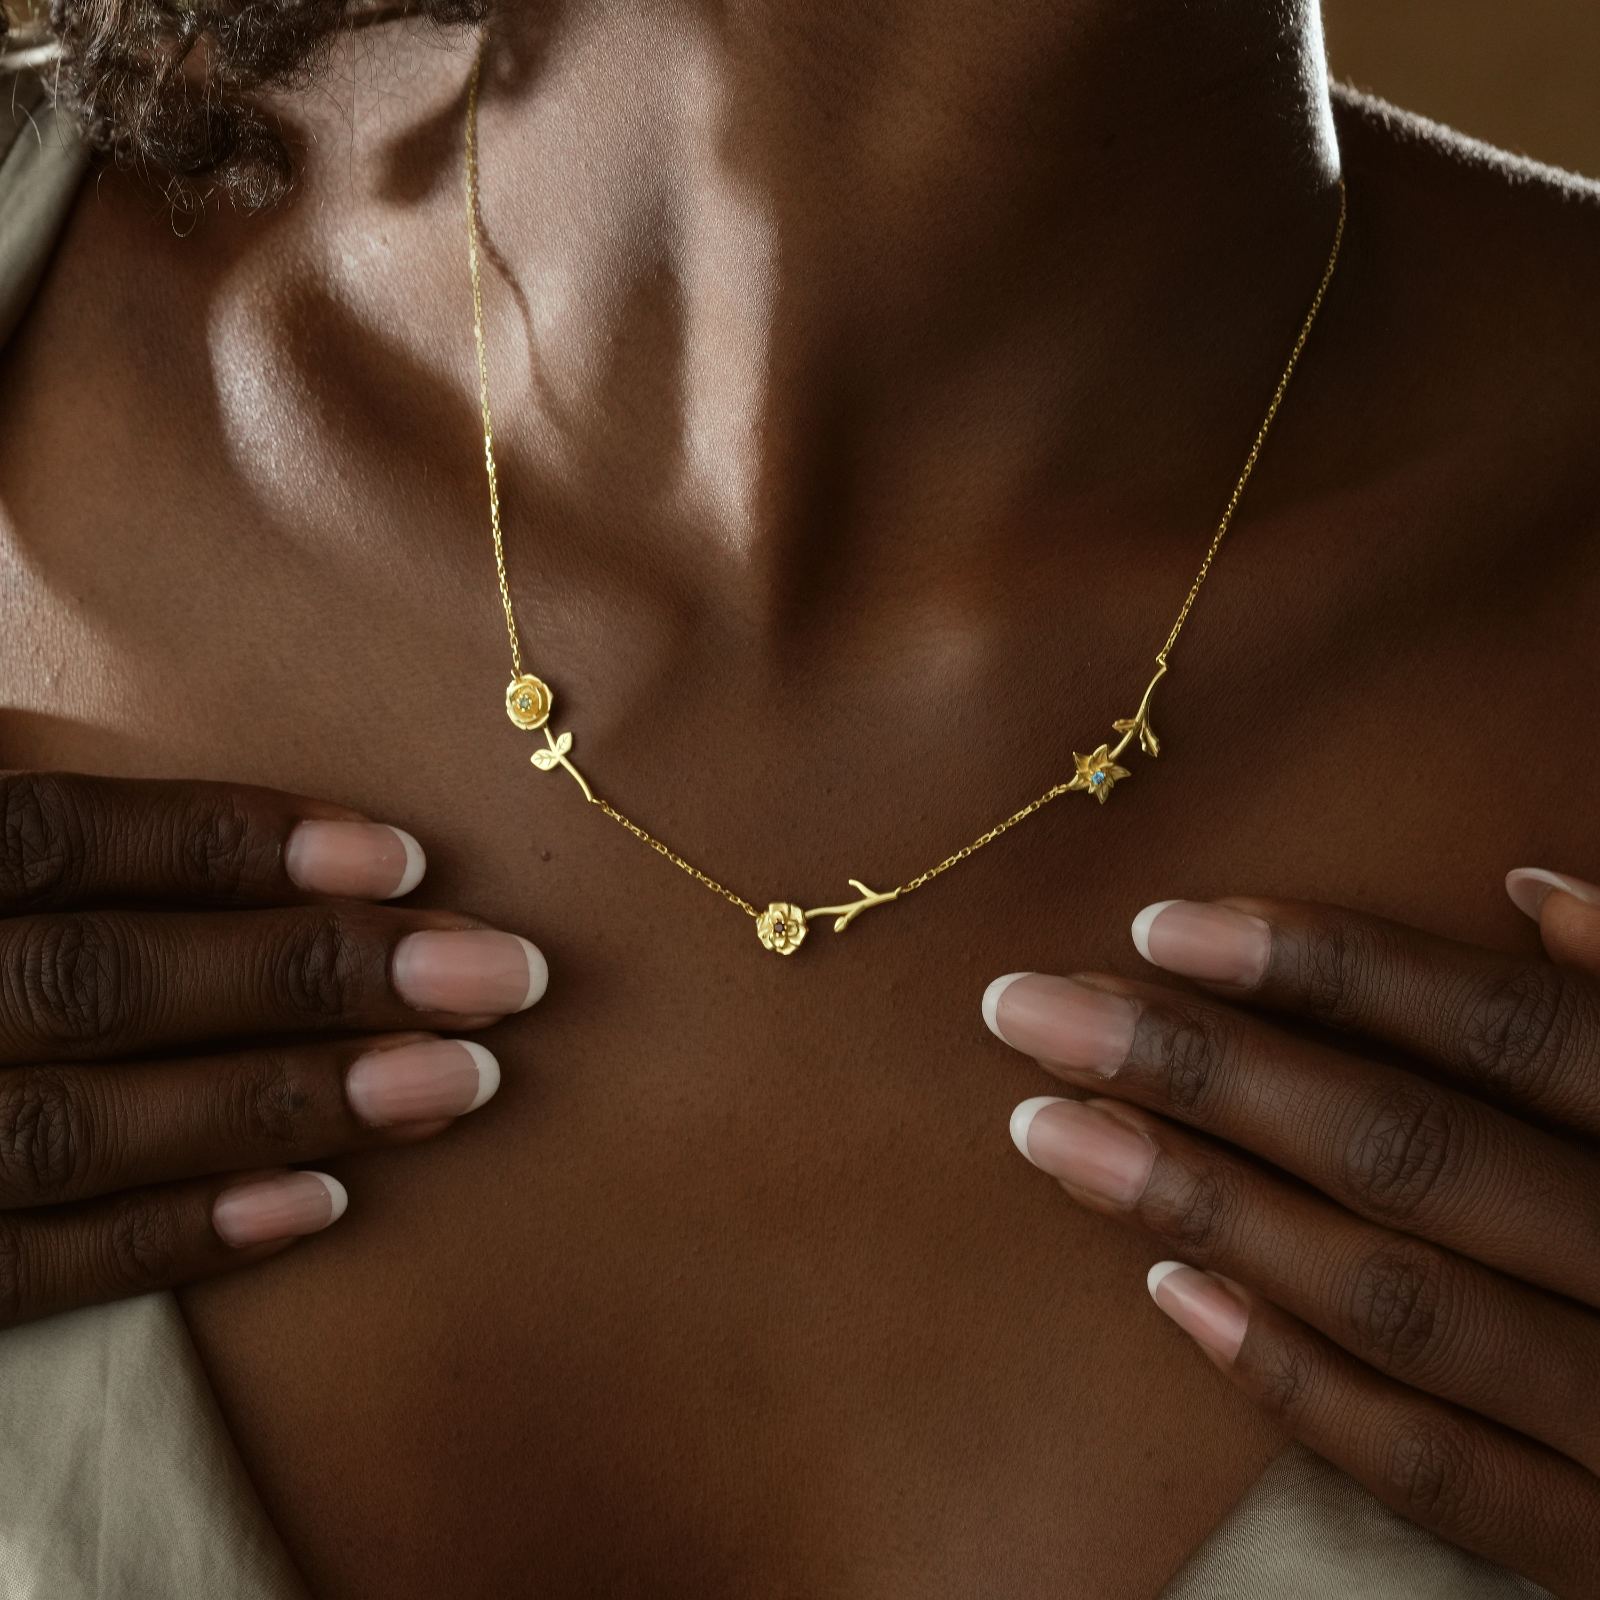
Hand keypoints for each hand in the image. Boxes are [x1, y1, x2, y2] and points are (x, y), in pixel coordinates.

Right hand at [0, 771, 545, 1328]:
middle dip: (317, 976)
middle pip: (107, 982)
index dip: (232, 845)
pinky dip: (177, 1237)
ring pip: (87, 1126)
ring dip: (290, 1102)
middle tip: (503, 973)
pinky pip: (25, 1270)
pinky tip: (325, 1204)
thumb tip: (181, 780)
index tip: (403, 854)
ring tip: (462, 1082)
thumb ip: (17, 820)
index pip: (59, 843)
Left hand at [983, 868, 1599, 1596]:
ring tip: (1049, 1130)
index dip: (1331, 969)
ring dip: (1202, 1204)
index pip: (1503, 1030)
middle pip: (1410, 1149)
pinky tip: (1169, 1293)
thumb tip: (1529, 884)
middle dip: (1203, 1070)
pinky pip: (1435, 1467)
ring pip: (1393, 1296)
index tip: (1164, 926)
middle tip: (1030, 1011)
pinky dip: (1298, 1380)